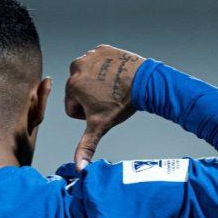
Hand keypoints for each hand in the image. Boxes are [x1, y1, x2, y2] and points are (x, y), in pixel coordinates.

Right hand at [65, 44, 144, 169]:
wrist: (145, 82)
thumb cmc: (122, 103)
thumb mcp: (100, 126)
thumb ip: (86, 147)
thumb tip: (79, 169)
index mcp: (72, 86)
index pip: (72, 107)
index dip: (87, 113)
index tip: (102, 108)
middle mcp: (76, 67)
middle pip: (78, 90)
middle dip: (90, 97)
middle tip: (108, 98)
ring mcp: (90, 56)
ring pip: (88, 76)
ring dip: (97, 83)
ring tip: (112, 87)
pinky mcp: (102, 49)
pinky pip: (98, 62)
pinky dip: (105, 69)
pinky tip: (115, 75)